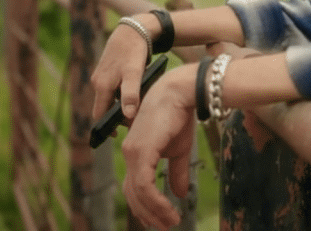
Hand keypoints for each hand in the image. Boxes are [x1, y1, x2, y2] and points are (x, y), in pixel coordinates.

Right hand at [91, 22, 149, 120]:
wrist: (132, 31)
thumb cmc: (133, 52)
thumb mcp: (134, 74)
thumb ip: (131, 94)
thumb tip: (128, 116)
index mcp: (101, 86)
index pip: (99, 115)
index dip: (106, 127)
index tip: (117, 136)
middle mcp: (97, 83)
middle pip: (103, 108)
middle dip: (114, 118)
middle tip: (132, 123)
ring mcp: (101, 76)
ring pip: (108, 98)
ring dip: (118, 105)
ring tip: (136, 109)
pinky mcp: (107, 71)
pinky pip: (111, 89)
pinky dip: (119, 95)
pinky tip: (134, 94)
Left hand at [121, 65, 195, 227]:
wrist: (181, 93)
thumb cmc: (179, 116)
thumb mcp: (179, 150)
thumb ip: (176, 172)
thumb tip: (179, 194)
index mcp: (136, 152)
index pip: (133, 186)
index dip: (145, 206)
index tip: (160, 220)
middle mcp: (129, 153)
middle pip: (132, 194)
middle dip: (148, 214)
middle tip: (165, 227)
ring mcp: (133, 152)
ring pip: (138, 193)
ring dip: (154, 212)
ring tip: (171, 222)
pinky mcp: (141, 151)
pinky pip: (144, 186)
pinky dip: (156, 202)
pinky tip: (170, 210)